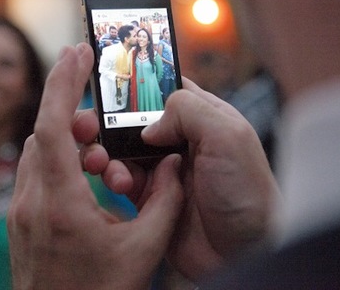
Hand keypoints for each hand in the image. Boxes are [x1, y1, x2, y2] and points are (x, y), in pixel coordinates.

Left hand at [7, 43, 184, 289]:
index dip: (64, 84)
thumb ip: (165, 201)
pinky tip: (83, 171)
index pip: (53, 127)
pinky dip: (55, 157)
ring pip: (35, 151)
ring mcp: (19, 211)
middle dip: (70, 110)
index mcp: (60, 205)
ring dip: (63, 136)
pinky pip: (33, 171)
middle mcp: (31, 202)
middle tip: (100, 113)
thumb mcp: (144, 250)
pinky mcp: (20, 219)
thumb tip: (173, 165)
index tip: (77, 52)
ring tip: (96, 145)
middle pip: (42, 133)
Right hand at [90, 78, 278, 280]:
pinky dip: (115, 178)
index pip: (164, 88)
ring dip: (108, 153)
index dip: (137, 87)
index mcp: (203, 117)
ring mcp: (164, 169)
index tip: (109, 87)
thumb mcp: (228, 136)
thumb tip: (148, 124)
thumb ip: (188, 111)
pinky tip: (122, 185)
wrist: (246, 252)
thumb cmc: (249, 194)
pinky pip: (123, 180)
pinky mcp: (152, 197)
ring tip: (104, 163)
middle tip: (90, 128)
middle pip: (134, 119)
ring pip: (122, 149)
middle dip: (109, 122)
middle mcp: (181, 140)